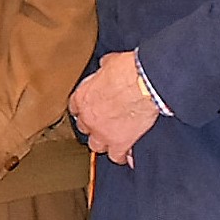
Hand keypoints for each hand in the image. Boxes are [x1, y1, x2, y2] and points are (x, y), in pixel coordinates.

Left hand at [70, 51, 159, 165]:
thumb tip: (107, 65)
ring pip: (97, 146)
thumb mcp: (111, 62)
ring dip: (105, 143)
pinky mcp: (120, 143)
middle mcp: (89, 118)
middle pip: (85, 129)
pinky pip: (118, 157)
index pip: (75, 109)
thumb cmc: (129, 70)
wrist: (144, 84)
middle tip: (105, 123)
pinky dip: (123, 156)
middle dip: (94, 127)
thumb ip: (104, 68)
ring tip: (114, 140)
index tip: (91, 110)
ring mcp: (103, 133)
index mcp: (83, 97)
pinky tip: (128, 155)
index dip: (85, 110)